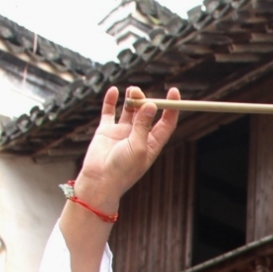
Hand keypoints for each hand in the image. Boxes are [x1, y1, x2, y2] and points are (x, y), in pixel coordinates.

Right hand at [72, 86, 181, 210]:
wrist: (99, 181)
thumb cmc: (123, 170)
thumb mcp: (138, 147)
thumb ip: (143, 125)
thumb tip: (151, 104)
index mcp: (152, 144)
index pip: (166, 123)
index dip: (172, 108)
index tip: (173, 92)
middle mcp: (138, 136)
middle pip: (147, 113)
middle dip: (147, 100)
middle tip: (141, 93)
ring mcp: (122, 132)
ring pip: (129, 110)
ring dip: (132, 99)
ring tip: (132, 91)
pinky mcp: (106, 131)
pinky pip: (109, 112)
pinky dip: (111, 101)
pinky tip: (114, 90)